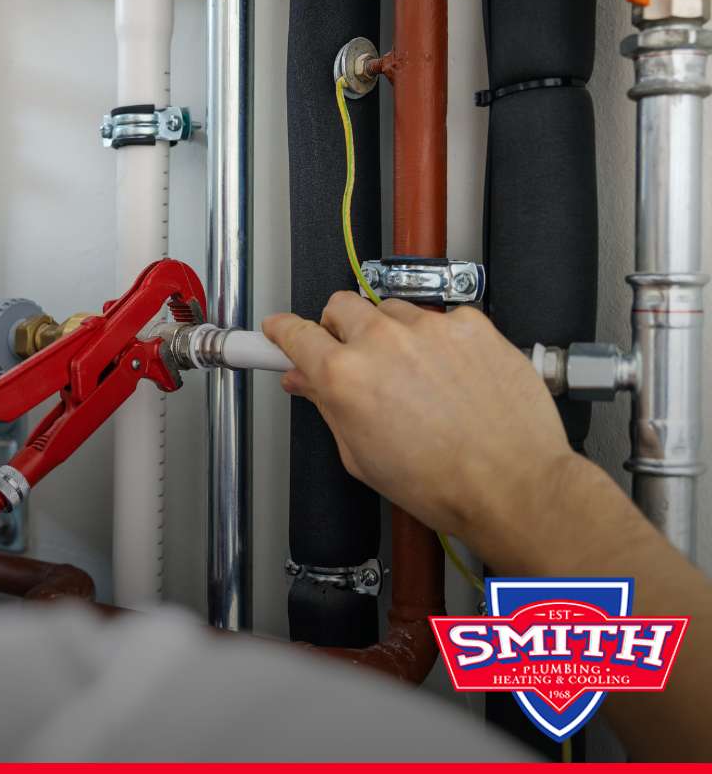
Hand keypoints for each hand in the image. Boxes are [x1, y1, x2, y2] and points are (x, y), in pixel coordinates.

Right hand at [264, 293, 575, 545]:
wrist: (511, 485)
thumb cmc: (442, 483)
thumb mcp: (361, 456)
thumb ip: (328, 407)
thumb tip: (309, 382)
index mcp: (345, 376)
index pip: (296, 333)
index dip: (282, 332)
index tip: (280, 331)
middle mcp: (383, 341)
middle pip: (341, 306)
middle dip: (338, 328)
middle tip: (352, 356)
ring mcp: (430, 328)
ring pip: (391, 309)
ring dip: (391, 333)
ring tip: (412, 374)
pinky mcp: (471, 324)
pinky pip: (442, 317)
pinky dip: (439, 339)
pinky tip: (449, 373)